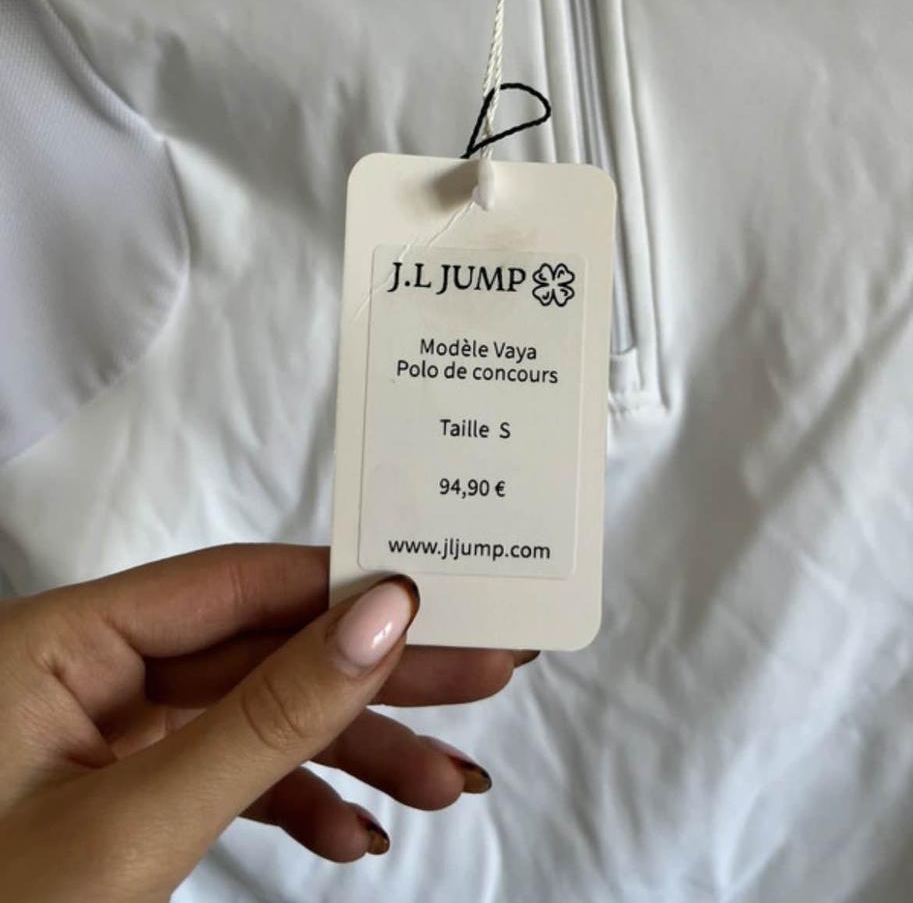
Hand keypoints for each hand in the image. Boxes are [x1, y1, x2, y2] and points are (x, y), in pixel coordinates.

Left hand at [0, 545, 535, 900]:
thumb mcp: (142, 822)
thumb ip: (268, 719)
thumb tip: (379, 619)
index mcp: (67, 638)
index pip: (236, 583)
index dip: (345, 586)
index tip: (442, 596)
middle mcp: (93, 666)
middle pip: (264, 648)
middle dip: (375, 675)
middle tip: (483, 672)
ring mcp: (112, 730)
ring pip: (259, 714)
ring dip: (354, 751)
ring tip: (446, 783)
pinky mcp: (130, 785)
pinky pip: (230, 771)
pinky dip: (297, 800)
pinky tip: (355, 832)